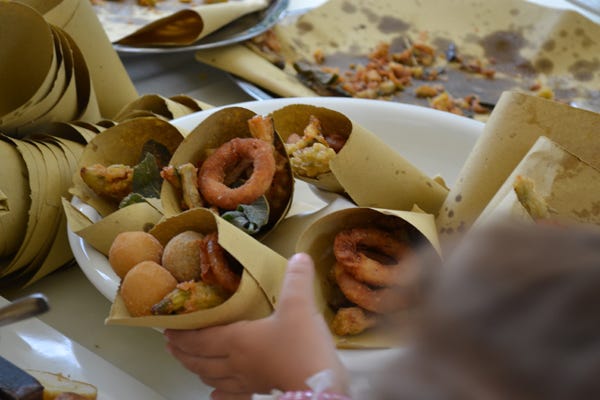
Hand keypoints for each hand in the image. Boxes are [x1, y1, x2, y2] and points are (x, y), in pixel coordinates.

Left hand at [164, 253, 347, 399]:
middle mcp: (236, 362)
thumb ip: (297, 279)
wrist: (319, 388)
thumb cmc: (303, 347)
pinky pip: (233, 394)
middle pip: (199, 359)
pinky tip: (216, 394)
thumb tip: (299, 256)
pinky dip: (220, 394)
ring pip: (211, 376)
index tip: (167, 328)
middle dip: (182, 351)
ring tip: (188, 362)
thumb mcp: (300, 306)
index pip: (199, 338)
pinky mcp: (260, 391)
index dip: (181, 334)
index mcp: (237, 340)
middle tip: (170, 344)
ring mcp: (247, 380)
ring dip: (195, 368)